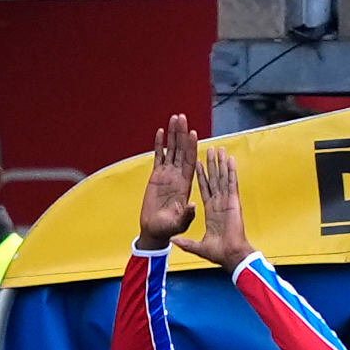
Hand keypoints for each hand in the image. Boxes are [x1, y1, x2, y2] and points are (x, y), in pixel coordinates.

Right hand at [138, 115, 200, 246]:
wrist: (156, 231)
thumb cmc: (169, 228)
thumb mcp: (180, 223)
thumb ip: (187, 215)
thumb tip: (193, 205)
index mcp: (186, 184)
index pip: (190, 161)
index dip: (191, 147)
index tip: (193, 133)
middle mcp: (178, 176)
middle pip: (182, 150)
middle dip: (182, 134)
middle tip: (182, 117)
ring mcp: (167, 175)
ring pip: (172, 150)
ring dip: (173, 134)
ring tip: (174, 118)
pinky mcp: (156, 176)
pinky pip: (159, 157)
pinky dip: (160, 145)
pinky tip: (161, 132)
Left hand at [170, 143, 256, 270]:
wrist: (230, 256)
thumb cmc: (217, 253)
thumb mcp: (196, 246)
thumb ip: (185, 242)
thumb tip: (173, 241)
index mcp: (211, 210)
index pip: (204, 188)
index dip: (201, 176)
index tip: (198, 163)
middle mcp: (219, 203)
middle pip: (214, 178)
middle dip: (211, 163)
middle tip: (210, 149)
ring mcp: (227, 201)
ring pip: (222, 177)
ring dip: (220, 163)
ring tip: (218, 149)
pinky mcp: (233, 202)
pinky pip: (231, 183)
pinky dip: (231, 171)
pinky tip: (229, 159)